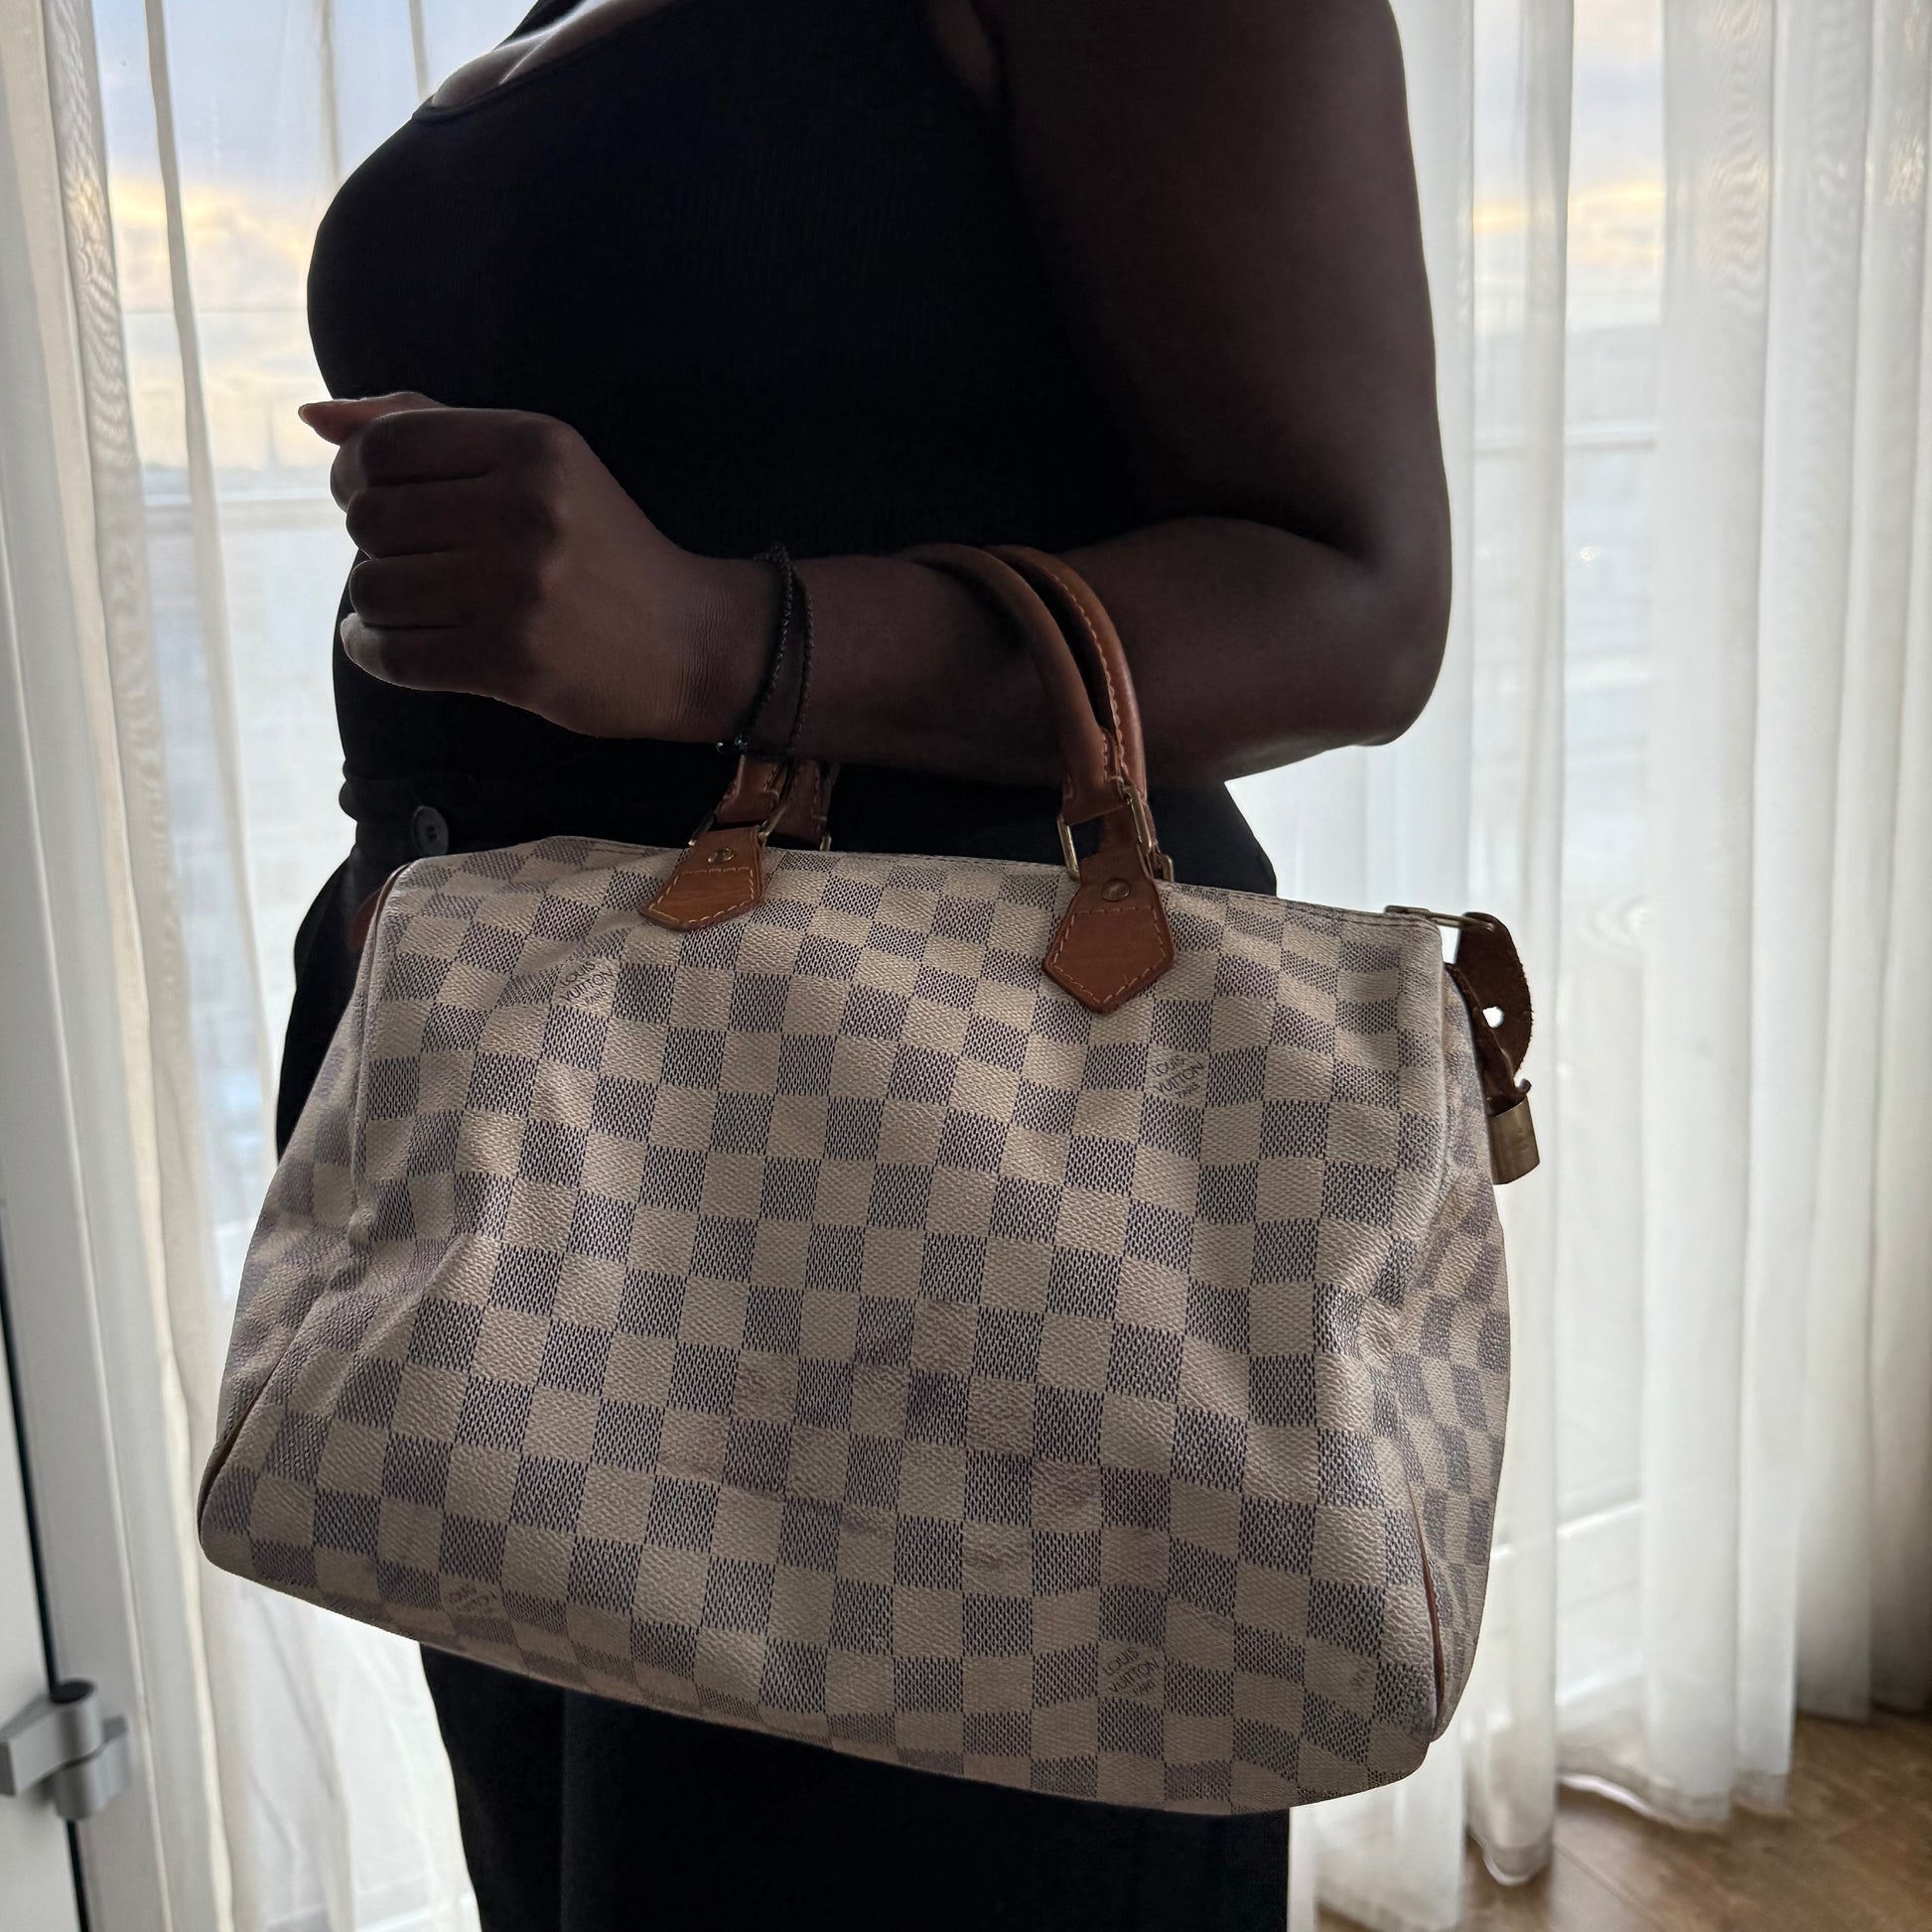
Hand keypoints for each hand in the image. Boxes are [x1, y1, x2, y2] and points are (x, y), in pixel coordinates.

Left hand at [298, 391, 768, 737]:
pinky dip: (371, 650)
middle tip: (406, 559)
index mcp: (535, 444)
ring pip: (372, 588)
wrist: (694, 643)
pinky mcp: (513, 661)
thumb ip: (430, 427)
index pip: (385, 445)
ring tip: (406, 606)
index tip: (374, 499)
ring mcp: (520, 589)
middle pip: (370, 517)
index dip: (353, 472)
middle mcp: (527, 509)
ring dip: (371, 602)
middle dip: (369, 542)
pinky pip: (393, 654)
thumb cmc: (603, 548)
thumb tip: (312, 416)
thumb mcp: (539, 465)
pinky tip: (387, 645)